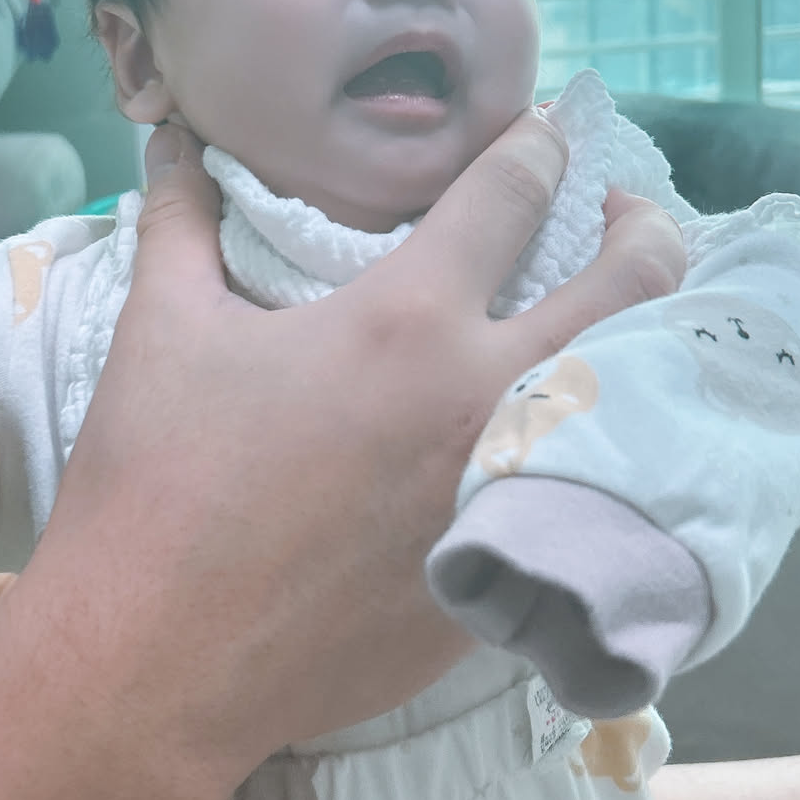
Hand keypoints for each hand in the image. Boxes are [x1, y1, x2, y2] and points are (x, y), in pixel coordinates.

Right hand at [42, 111, 684, 771]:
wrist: (156, 662)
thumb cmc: (153, 486)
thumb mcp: (159, 333)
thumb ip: (181, 221)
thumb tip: (171, 141)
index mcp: (404, 322)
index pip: (514, 193)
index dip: (538, 147)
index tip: (544, 137)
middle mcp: (484, 399)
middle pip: (628, 285)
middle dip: (647, 232)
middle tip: (629, 218)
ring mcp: (510, 497)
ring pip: (635, 396)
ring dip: (643, 342)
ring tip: (627, 322)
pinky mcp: (509, 578)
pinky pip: (590, 496)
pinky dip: (600, 452)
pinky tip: (578, 441)